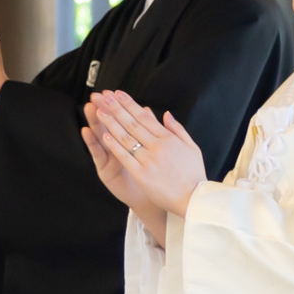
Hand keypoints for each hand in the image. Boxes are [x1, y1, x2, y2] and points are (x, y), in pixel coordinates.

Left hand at [84, 90, 204, 227]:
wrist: (194, 198)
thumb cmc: (194, 174)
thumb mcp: (192, 147)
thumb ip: (178, 129)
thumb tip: (166, 114)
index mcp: (169, 139)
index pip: (145, 117)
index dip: (130, 104)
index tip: (119, 95)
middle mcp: (158, 146)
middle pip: (133, 124)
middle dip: (117, 109)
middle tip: (105, 97)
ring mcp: (149, 160)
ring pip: (126, 138)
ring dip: (111, 124)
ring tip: (100, 112)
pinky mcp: (142, 174)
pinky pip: (125, 157)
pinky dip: (114, 146)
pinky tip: (104, 136)